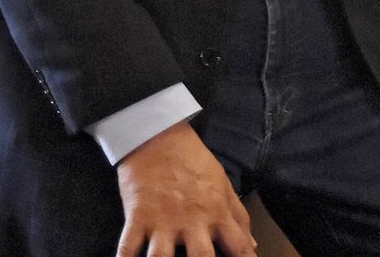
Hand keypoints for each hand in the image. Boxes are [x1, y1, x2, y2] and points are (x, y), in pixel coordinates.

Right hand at [114, 121, 256, 256]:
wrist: (157, 135)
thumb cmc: (193, 160)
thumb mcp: (222, 183)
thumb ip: (238, 216)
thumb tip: (252, 245)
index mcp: (216, 214)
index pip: (238, 247)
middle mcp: (191, 222)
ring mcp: (162, 222)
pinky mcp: (137, 217)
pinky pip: (127, 247)